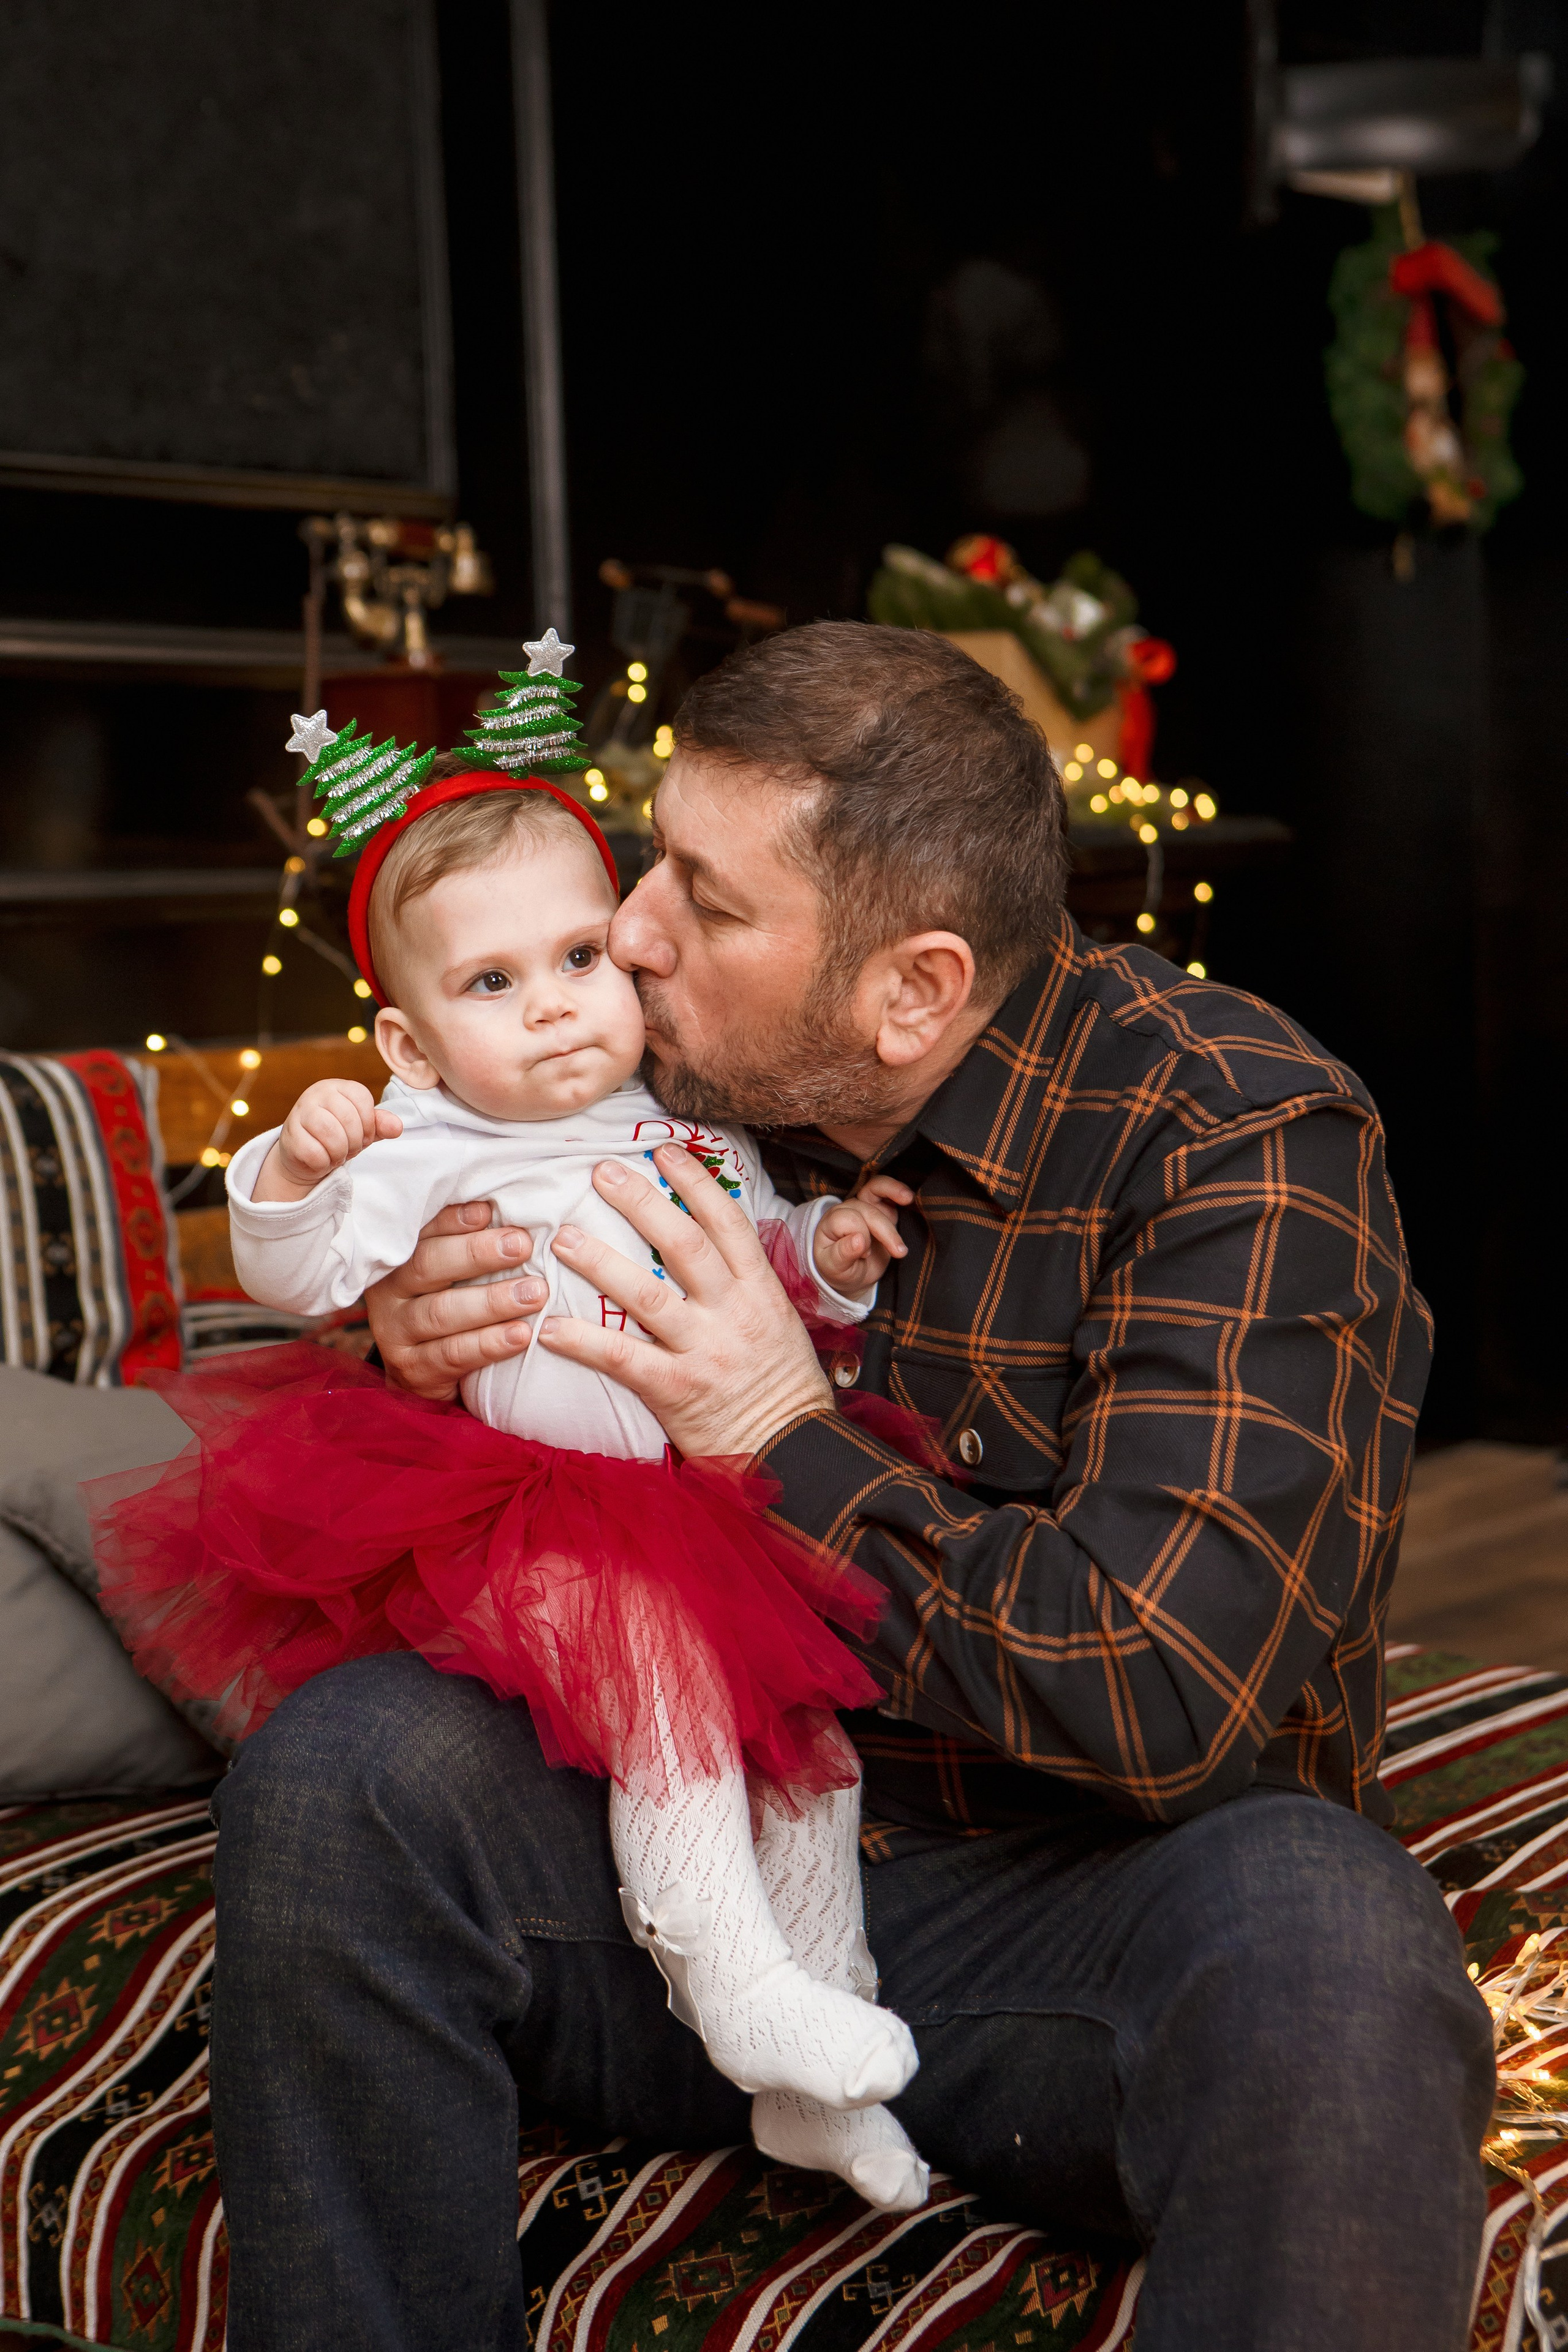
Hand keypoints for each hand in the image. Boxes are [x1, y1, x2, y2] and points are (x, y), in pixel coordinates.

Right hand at [254, 1081, 403, 1200]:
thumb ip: (380, 1124)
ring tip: (337, 1154)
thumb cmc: (336, 1136)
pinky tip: (321, 1159)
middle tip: (349, 1148)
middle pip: (348, 1118)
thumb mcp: (362, 1128)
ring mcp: (300, 1113)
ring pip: (331, 1134)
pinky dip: (324, 1162)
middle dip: (355, 1141)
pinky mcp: (289, 1135)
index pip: (362, 1099)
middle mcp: (316, 1094)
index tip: (364, 1136)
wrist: (303, 1154)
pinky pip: (314, 1152)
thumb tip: (397, 1127)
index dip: (369, 1124)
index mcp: (337, 1087)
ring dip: (340, 1152)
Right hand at [363, 1202, 547, 1398]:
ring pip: (442, 1312)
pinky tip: (522, 1334)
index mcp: (399, 1256)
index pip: (423, 1231)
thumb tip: (517, 1206)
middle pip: (428, 1265)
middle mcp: (389, 1291)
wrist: (427, 1372)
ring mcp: (396, 1332)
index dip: (453, 1219)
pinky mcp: (412, 1369)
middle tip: (522, 1246)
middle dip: (477, 1253)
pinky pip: (453, 1354)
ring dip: (493, 1301)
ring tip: (536, 1293)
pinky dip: (490, 1343)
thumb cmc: (455, 1303)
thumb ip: (472, 1242)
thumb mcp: (455, 1271)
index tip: (489, 1211)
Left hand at [540, 1143, 832, 1459]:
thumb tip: (709, 1237)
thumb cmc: (780, 1383)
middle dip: (640, 1202)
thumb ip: (742, 1282)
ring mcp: (705, 1350)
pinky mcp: (677, 1389)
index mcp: (759, 1289)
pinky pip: (623, 1359)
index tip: (663, 1151)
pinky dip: (583, 1342)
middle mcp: (733, 1312)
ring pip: (647, 1294)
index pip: (726, 1221)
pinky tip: (550, 1328)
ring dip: (600, 1262)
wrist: (792, 1447)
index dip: (695, 1181)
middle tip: (600, 1173)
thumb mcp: (776, 1320)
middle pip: (683, 1243)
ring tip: (562, 1238)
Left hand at [812, 1174, 911, 1296]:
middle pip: (867, 1210)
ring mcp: (863, 1206)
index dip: (860, 1238)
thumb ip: (844, 1254)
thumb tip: (859, 1239)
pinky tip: (909, 1197)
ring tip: (908, 1198)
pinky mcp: (880, 1208)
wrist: (852, 1273)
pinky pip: (886, 1191)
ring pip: (875, 1189)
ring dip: (893, 1192)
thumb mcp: (836, 1268)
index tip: (864, 1256)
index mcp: (830, 1223)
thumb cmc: (840, 1269)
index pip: (848, 1220)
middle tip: (899, 1253)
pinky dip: (897, 1190)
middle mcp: (846, 1210)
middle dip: (886, 1232)